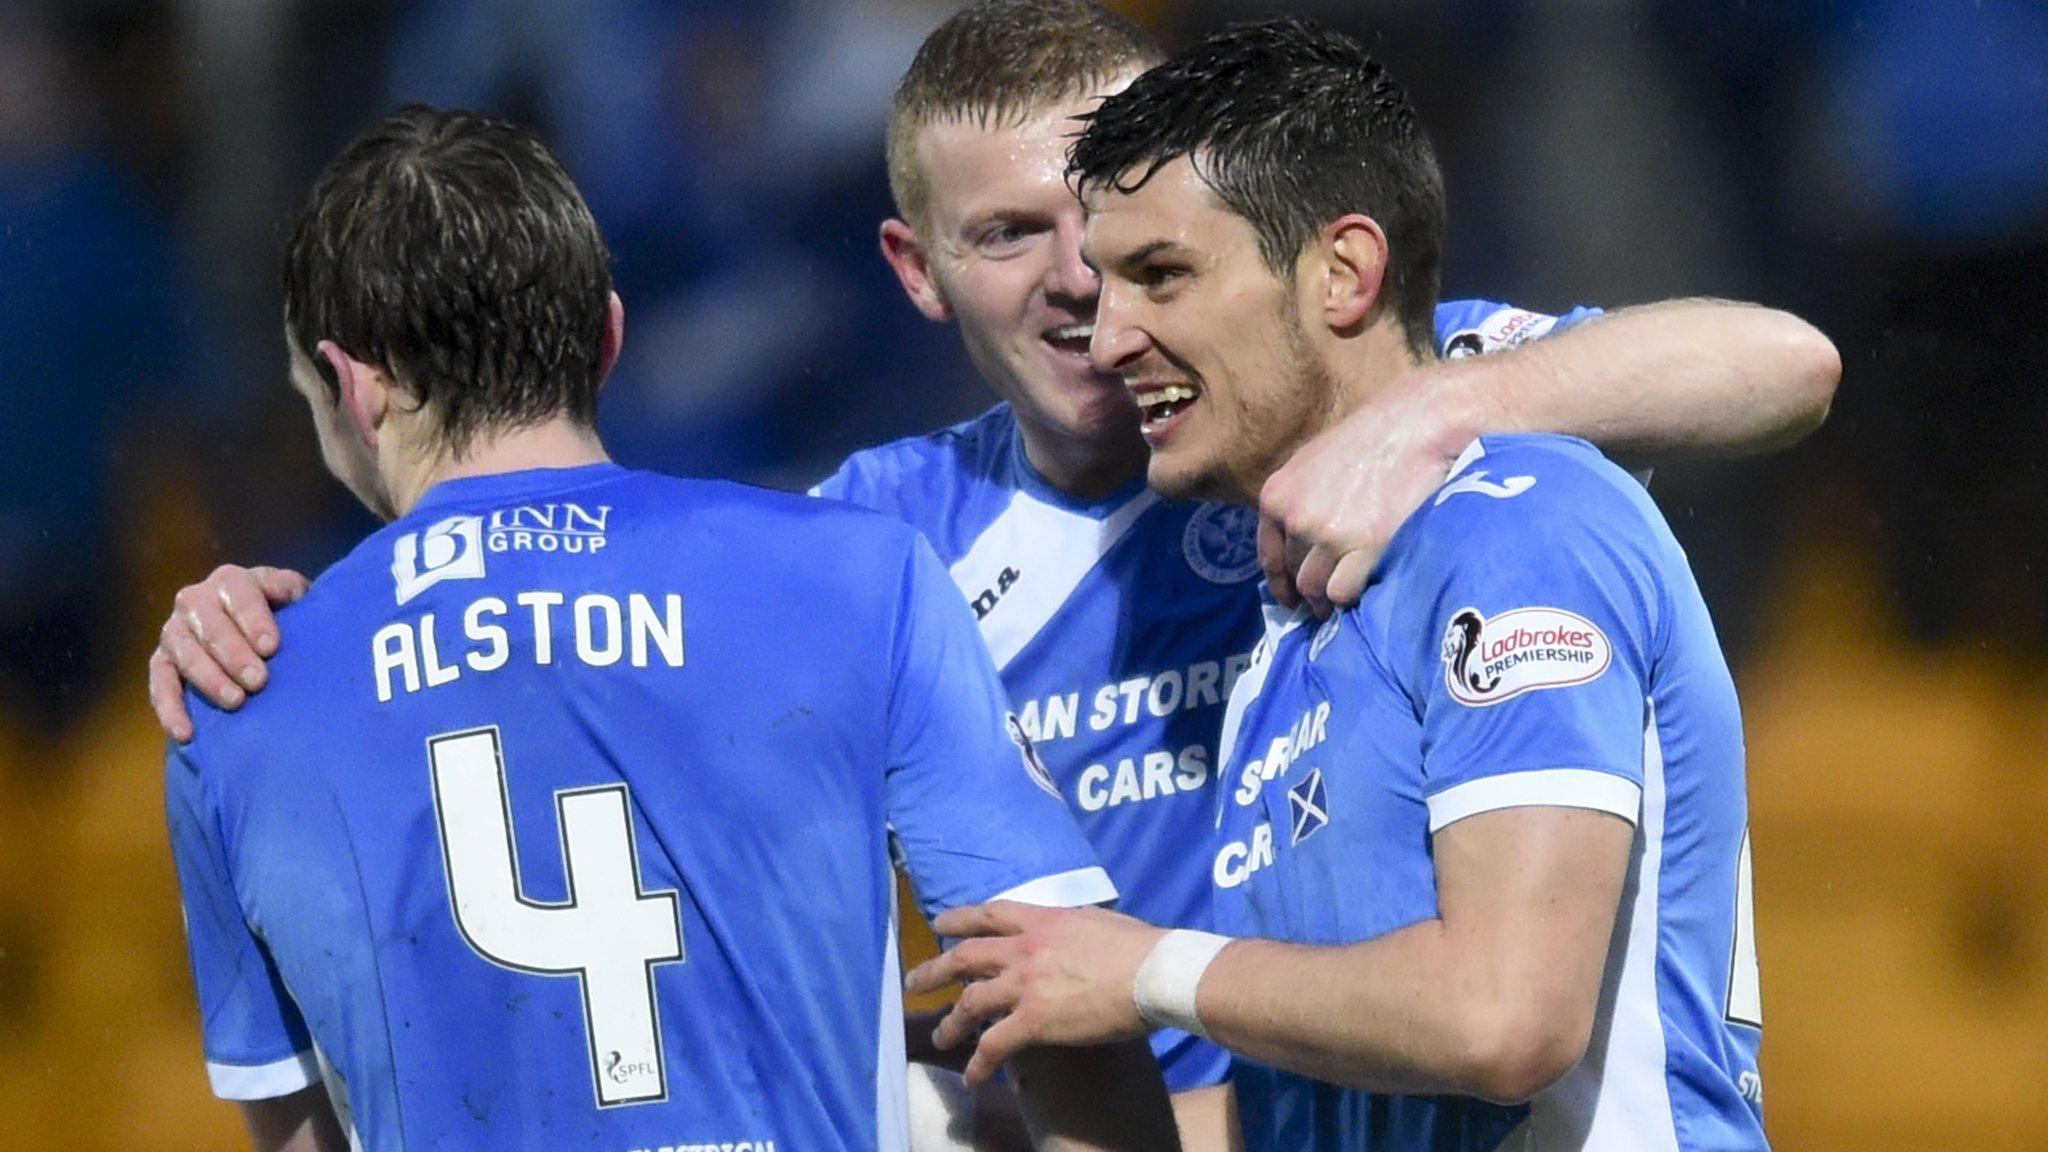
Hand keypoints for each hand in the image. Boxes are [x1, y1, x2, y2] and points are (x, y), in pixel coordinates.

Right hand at [150, 565, 309, 741]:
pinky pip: (160, 684)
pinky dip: (170, 709)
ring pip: (183, 653)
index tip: (271, 647)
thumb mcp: (293, 596)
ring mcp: (175, 631)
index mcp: (230, 581)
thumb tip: (288, 593)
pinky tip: (186, 733)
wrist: (259, 633)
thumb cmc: (283, 613)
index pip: (237, 593)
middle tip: (258, 681)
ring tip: (235, 702)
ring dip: (208, 679)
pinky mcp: (161, 662)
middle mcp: (195, 601)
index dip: (253, 618)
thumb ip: (291, 590)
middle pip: (209, 624)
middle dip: (233, 653)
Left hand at [904, 902, 1165, 1085]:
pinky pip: (994, 1046)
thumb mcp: (1097, 920)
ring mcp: (1025, 985)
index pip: (989, 914)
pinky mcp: (1034, 1021)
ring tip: (940, 1036)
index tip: (940, 925)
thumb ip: (1071, 924)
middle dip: (934, 971)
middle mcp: (1024, 949)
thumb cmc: (1139, 946)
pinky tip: (972, 1078)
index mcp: (1042, 920)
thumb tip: (1068, 929)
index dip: (960, 919)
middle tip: (914, 983)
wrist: (1155, 972)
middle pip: (964, 956)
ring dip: (950, 1022)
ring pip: (970, 1002)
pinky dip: (978, 1063)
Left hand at [1259, 369, 1476, 616]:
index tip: (1290, 599)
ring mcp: (1330, 535)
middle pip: (1295, 575)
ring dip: (1328, 604)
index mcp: (1278, 496)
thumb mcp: (1314, 460)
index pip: (1269, 555)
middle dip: (1307, 595)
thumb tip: (1297, 539)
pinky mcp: (1365, 548)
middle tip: (1324, 607)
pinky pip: (1344, 592)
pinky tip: (1365, 595)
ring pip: (1317, 589)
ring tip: (1345, 607)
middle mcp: (1297, 518)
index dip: (1280, 583)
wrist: (1417, 425)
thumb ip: (1298, 499)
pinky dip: (1352, 599)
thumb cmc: (1371, 438)